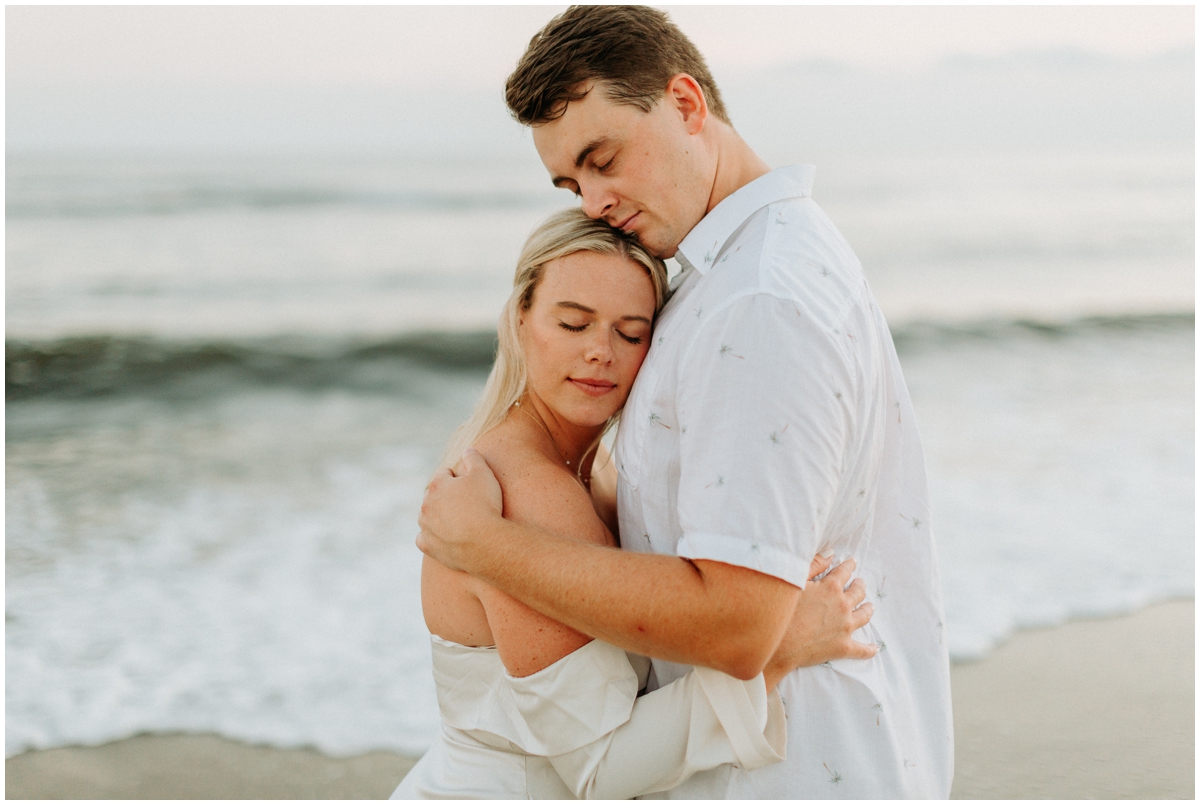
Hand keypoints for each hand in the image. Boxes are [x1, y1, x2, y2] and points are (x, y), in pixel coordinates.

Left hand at [416, 449, 502, 572]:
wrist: (485, 542)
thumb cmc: (485, 505)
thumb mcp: (484, 473)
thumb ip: (474, 458)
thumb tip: (467, 450)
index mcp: (437, 485)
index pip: (444, 474)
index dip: (458, 478)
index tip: (470, 485)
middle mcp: (426, 505)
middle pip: (433, 495)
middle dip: (445, 496)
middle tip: (465, 503)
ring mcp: (425, 526)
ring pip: (426, 516)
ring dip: (437, 515)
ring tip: (457, 520)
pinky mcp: (428, 546)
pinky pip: (423, 539)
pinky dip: (430, 536)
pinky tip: (441, 537)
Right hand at [763, 557, 875, 688]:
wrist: (777, 642)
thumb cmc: (782, 610)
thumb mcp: (795, 581)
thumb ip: (814, 565)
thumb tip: (831, 553)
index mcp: (830, 587)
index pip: (844, 572)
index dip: (848, 566)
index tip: (852, 562)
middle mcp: (842, 605)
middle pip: (858, 593)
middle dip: (859, 586)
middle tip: (860, 583)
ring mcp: (845, 627)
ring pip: (864, 616)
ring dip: (868, 609)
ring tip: (869, 606)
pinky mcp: (843, 647)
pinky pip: (862, 649)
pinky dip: (869, 649)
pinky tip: (874, 648)